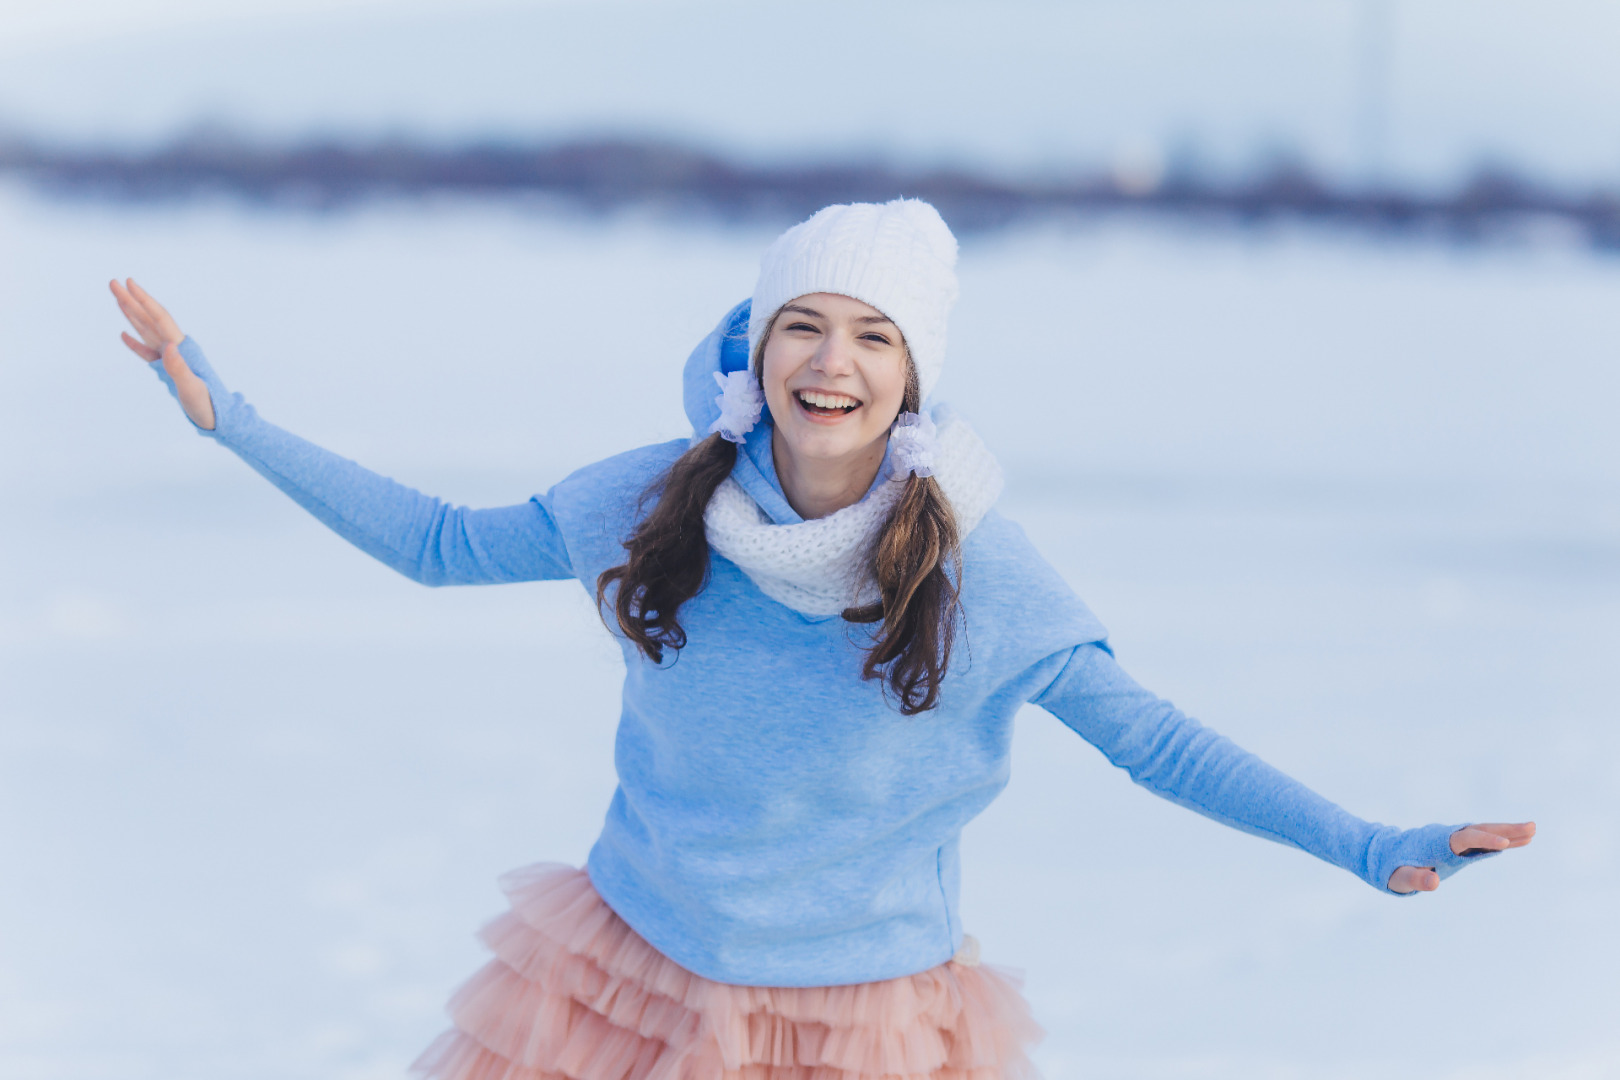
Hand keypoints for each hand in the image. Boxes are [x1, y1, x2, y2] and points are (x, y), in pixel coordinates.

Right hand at [110, 277, 214, 429]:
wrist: (218, 418)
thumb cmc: (207, 405)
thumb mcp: (191, 388)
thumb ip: (179, 368)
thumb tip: (169, 346)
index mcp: (181, 349)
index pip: (159, 318)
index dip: (144, 300)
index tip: (128, 283)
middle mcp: (175, 349)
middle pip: (150, 318)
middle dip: (131, 300)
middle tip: (113, 282)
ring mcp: (169, 358)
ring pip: (146, 330)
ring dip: (132, 314)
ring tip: (117, 297)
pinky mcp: (166, 369)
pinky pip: (146, 351)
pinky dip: (134, 342)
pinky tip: (123, 334)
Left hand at [1388, 821, 1535, 892]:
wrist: (1386, 855)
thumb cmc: (1393, 869)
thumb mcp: (1401, 878)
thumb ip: (1416, 880)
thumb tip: (1434, 883)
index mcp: (1437, 843)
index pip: (1465, 839)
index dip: (1484, 839)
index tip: (1504, 842)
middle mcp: (1449, 838)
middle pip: (1480, 830)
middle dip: (1505, 829)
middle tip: (1532, 827)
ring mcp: (1455, 841)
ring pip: (1484, 832)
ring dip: (1507, 831)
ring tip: (1533, 830)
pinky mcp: (1459, 847)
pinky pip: (1482, 841)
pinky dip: (1499, 840)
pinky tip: (1519, 840)